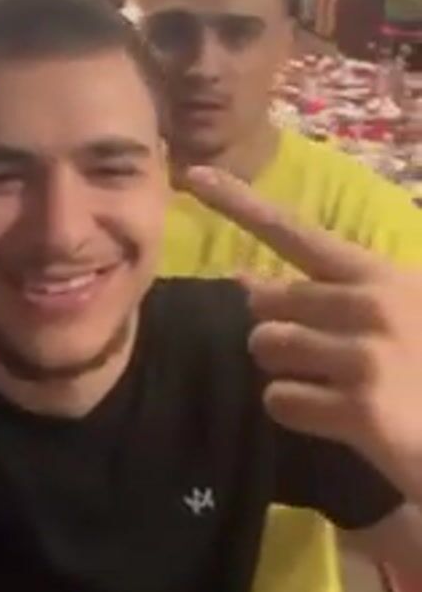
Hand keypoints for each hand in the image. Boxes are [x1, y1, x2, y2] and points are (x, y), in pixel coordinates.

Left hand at [182, 166, 421, 505]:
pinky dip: (294, 411)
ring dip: (283, 367)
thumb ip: (328, 291)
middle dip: (275, 327)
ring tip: (326, 381)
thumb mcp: (395, 310)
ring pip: (266, 347)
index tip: (195, 175)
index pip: (295, 231)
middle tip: (315, 350)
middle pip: (266, 302)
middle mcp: (370, 304)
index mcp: (378, 274)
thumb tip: (245, 281)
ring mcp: (367, 355)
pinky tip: (334, 416)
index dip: (240, 203)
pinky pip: (280, 400)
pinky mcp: (362, 409)